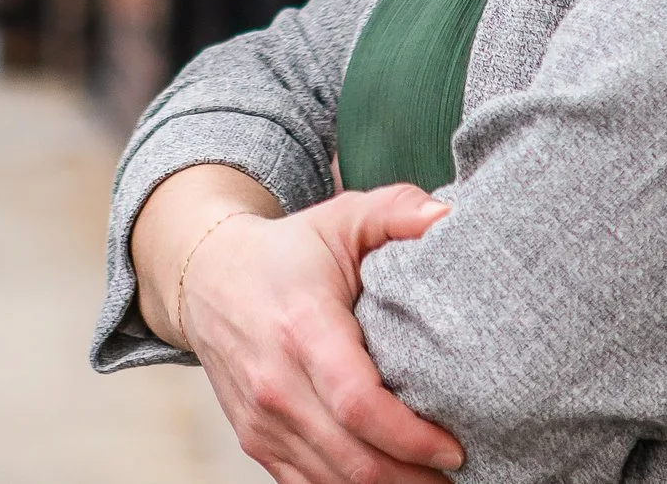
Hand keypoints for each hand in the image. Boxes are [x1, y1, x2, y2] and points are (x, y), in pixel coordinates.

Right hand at [183, 184, 465, 483]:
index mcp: (303, 328)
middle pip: (351, 459)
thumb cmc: (287, 250)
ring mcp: (261, 420)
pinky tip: (390, 481)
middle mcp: (275, 383)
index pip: (358, 404)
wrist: (206, 278)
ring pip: (331, 483)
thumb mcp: (341, 217)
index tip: (455, 448)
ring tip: (433, 481)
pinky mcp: (256, 441)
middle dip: (412, 478)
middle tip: (460, 474)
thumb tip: (449, 217)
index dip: (410, 437)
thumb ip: (397, 210)